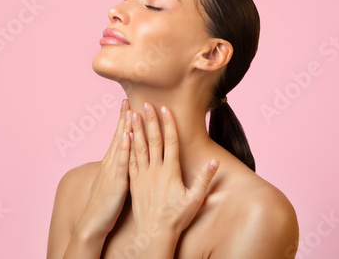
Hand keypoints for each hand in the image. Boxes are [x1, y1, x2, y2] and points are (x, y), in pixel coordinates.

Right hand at [75, 99, 132, 238]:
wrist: (93, 225)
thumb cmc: (105, 207)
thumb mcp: (114, 185)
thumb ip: (120, 172)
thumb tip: (128, 164)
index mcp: (112, 165)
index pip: (119, 139)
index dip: (123, 122)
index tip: (127, 105)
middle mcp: (111, 164)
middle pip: (119, 136)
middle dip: (124, 118)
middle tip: (127, 100)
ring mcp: (113, 172)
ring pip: (121, 145)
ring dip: (125, 127)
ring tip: (130, 111)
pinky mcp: (116, 182)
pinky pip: (122, 162)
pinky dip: (125, 148)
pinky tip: (128, 136)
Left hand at [128, 103, 218, 236]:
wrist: (155, 233)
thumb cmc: (177, 217)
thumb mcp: (195, 199)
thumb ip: (204, 179)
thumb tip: (214, 161)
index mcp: (171, 171)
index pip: (170, 142)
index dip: (168, 124)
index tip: (165, 109)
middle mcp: (155, 170)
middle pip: (153, 140)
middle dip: (149, 121)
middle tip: (145, 104)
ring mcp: (142, 175)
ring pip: (138, 148)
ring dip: (135, 130)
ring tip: (132, 114)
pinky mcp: (133, 182)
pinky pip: (129, 161)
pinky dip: (127, 147)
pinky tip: (124, 137)